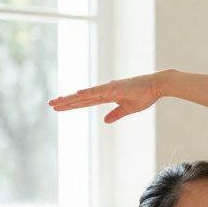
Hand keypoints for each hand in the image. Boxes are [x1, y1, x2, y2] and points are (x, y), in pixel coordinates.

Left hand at [48, 72, 164, 123]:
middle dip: (66, 102)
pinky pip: (98, 91)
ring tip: (57, 101)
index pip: (85, 102)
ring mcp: (108, 88)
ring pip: (86, 94)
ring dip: (71, 98)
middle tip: (50, 105)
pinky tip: (77, 93)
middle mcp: (104, 91)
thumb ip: (115, 114)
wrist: (157, 86)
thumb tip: (104, 120)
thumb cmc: (145, 95)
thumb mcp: (128, 109)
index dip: (72, 105)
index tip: (59, 108)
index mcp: (107, 97)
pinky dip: (88, 92)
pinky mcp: (115, 87)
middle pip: (81, 98)